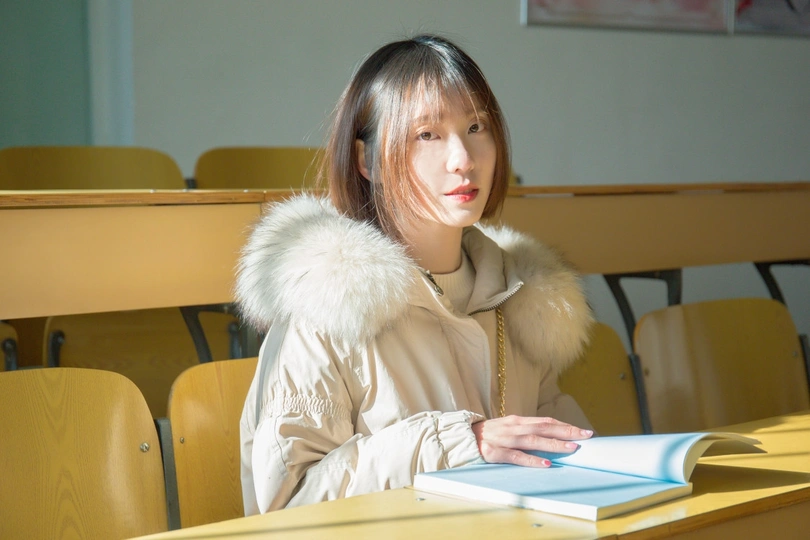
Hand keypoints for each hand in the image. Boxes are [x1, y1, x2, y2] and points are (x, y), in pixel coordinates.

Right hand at [471, 415, 592, 466]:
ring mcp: (504, 439)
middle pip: (544, 428)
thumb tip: (549, 436)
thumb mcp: (507, 428)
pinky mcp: (495, 452)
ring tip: (572, 448)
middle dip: (567, 431)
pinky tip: (546, 463)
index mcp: (517, 421)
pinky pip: (516, 456)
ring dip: (554, 444)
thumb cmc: (487, 434)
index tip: (583, 430)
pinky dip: (532, 460)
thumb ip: (525, 431)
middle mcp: (513, 427)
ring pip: (533, 440)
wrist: (460, 437)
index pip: (546, 421)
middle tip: (586, 436)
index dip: (565, 425)